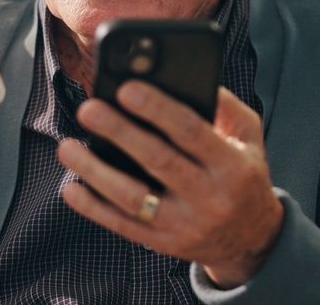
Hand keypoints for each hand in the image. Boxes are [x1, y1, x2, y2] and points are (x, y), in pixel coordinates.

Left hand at [57, 82, 283, 287]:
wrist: (252, 237)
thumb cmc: (243, 174)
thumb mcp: (249, 136)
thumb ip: (224, 104)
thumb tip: (182, 76)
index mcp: (231, 164)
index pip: (190, 131)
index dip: (157, 109)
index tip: (125, 88)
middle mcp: (209, 196)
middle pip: (158, 161)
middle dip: (119, 133)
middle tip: (88, 110)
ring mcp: (184, 224)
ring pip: (133, 198)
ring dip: (95, 171)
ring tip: (67, 147)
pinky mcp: (163, 243)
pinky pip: (123, 225)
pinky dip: (93, 208)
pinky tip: (72, 187)